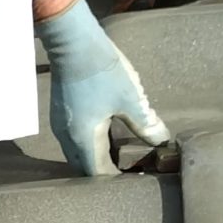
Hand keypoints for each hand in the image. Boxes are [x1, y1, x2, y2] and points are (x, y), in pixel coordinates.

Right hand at [37, 0, 168, 176]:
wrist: (73, 41)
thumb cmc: (102, 71)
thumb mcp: (131, 99)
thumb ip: (146, 124)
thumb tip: (162, 141)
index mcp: (84, 138)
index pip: (97, 173)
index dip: (115, 181)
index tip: (133, 180)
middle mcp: (68, 136)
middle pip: (84, 166)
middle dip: (103, 172)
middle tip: (125, 171)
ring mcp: (61, 123)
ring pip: (77, 152)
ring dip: (95, 157)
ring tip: (117, 155)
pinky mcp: (60, 110)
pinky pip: (74, 137)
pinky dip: (88, 143)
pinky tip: (104, 132)